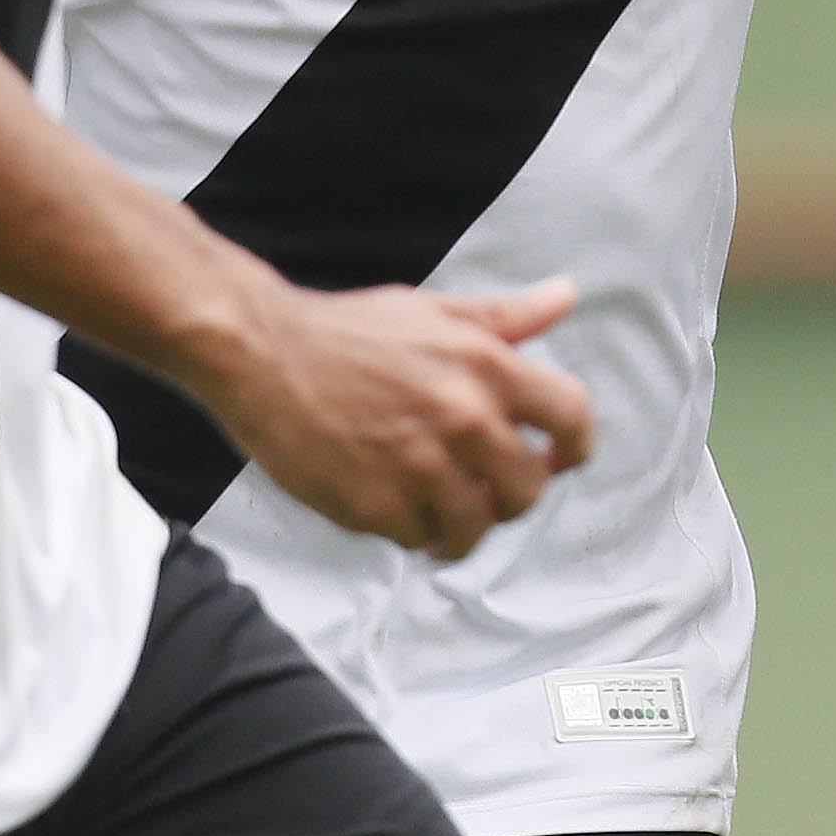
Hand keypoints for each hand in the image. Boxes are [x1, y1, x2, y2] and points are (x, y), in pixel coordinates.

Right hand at [206, 277, 595, 563]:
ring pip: (477, 527)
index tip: (556, 459)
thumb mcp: (432, 311)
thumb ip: (505, 317)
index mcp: (485, 365)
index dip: (575, 446)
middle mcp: (464, 417)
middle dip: (509, 495)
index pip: (572, 416)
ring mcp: (422, 466)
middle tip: (480, 490)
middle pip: (529, 488)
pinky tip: (390, 504)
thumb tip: (565, 295)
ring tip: (434, 510)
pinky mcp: (379, 505)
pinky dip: (409, 530)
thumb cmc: (346, 332)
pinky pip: (419, 539)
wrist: (260, 353)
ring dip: (460, 524)